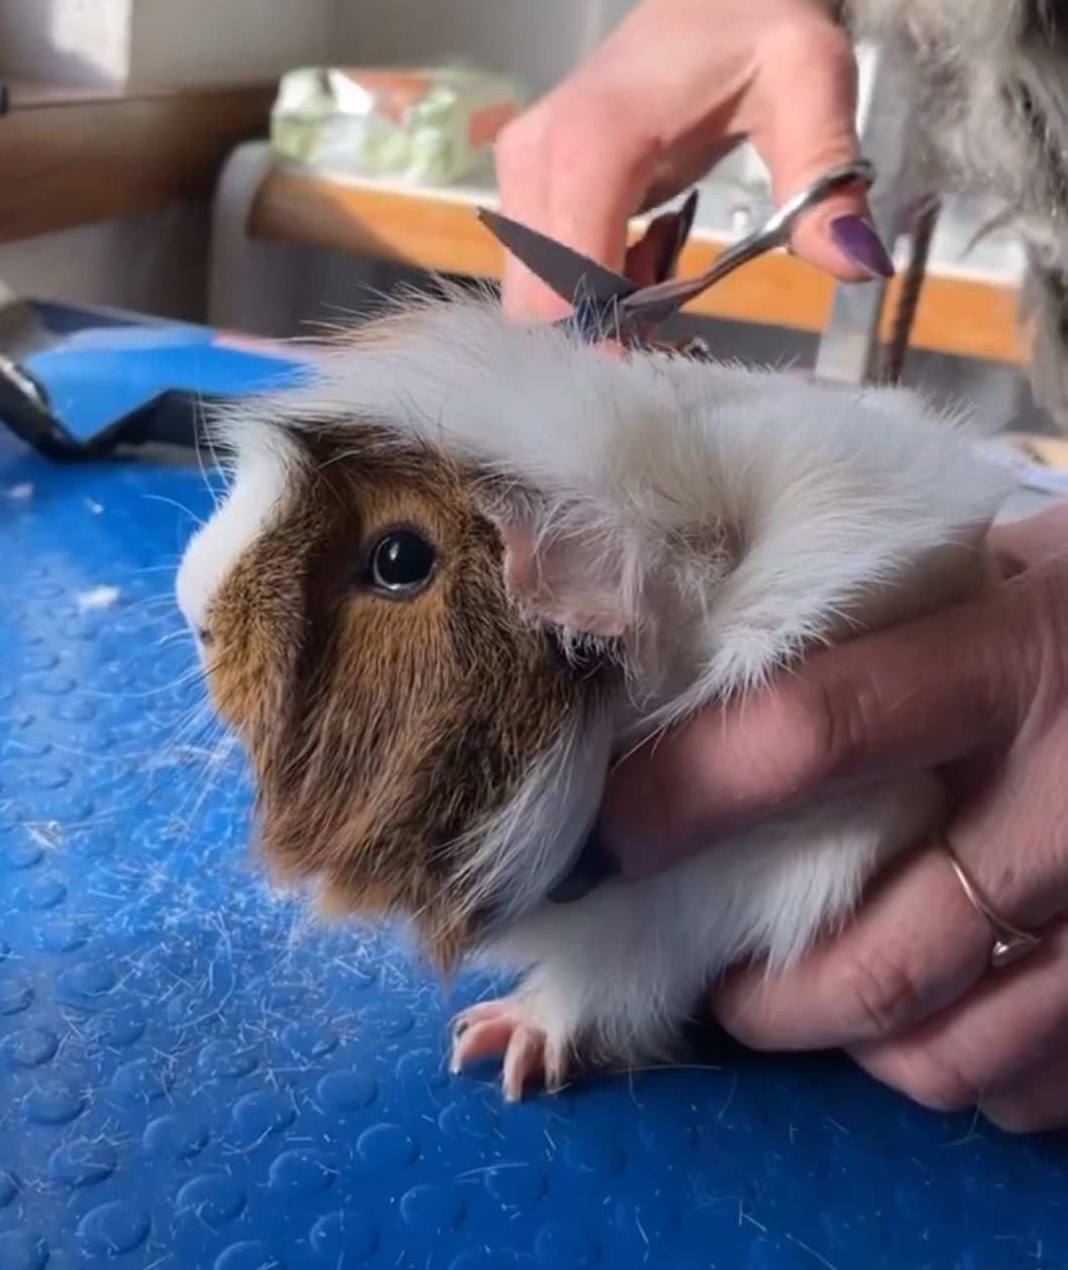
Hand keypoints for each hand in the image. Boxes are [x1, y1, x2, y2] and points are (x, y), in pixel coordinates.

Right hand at [495, 0, 893, 323]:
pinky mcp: (529, 182)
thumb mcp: (812, 87)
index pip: (568, 282)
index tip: (670, 371)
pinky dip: (595, 291)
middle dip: (603, 341)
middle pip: (539, 303)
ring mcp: (523, 172)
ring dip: (601, 318)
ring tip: (675, 300)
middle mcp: (535, 160)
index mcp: (592, 142)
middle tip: (680, 348)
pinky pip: (544, 270)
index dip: (610, 343)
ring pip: (536, 294)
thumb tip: (855, 263)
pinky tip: (653, 267)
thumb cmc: (764, 27)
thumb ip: (825, 174)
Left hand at [599, 503, 1067, 1131]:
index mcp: (1015, 662)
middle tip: (707, 970)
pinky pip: (1042, 1087)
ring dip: (854, 1046)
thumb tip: (717, 651)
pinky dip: (969, 1072)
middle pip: (881, 958)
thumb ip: (891, 611)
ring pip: (960, 1053)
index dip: (690, 791)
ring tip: (803, 1004)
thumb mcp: (1013, 555)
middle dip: (761, 993)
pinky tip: (940, 1015)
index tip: (618, 828)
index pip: (814, 734)